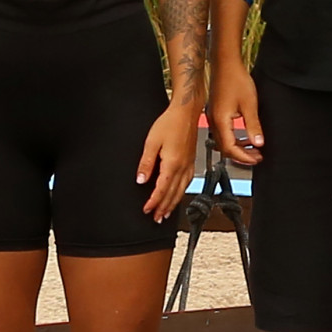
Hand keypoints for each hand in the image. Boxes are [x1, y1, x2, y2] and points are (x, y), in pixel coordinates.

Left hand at [135, 98, 203, 220]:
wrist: (186, 112)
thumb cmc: (169, 123)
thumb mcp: (151, 142)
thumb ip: (146, 163)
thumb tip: (140, 180)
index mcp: (172, 164)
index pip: (162, 189)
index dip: (153, 202)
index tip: (146, 210)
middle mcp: (183, 167)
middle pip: (173, 193)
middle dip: (164, 207)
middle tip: (156, 218)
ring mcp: (189, 165)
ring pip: (181, 190)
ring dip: (173, 203)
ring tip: (166, 213)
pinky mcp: (191, 161)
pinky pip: (187, 182)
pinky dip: (181, 192)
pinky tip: (178, 194)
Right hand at [209, 52, 264, 166]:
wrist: (225, 64)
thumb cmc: (236, 80)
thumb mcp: (249, 104)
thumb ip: (253, 126)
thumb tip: (259, 143)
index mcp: (221, 121)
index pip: (230, 148)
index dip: (244, 157)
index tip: (256, 159)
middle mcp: (214, 121)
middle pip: (225, 148)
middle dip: (241, 155)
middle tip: (257, 157)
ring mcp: (213, 117)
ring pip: (224, 141)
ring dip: (238, 147)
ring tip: (254, 149)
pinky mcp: (215, 113)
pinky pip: (223, 132)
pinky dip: (234, 138)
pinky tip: (245, 137)